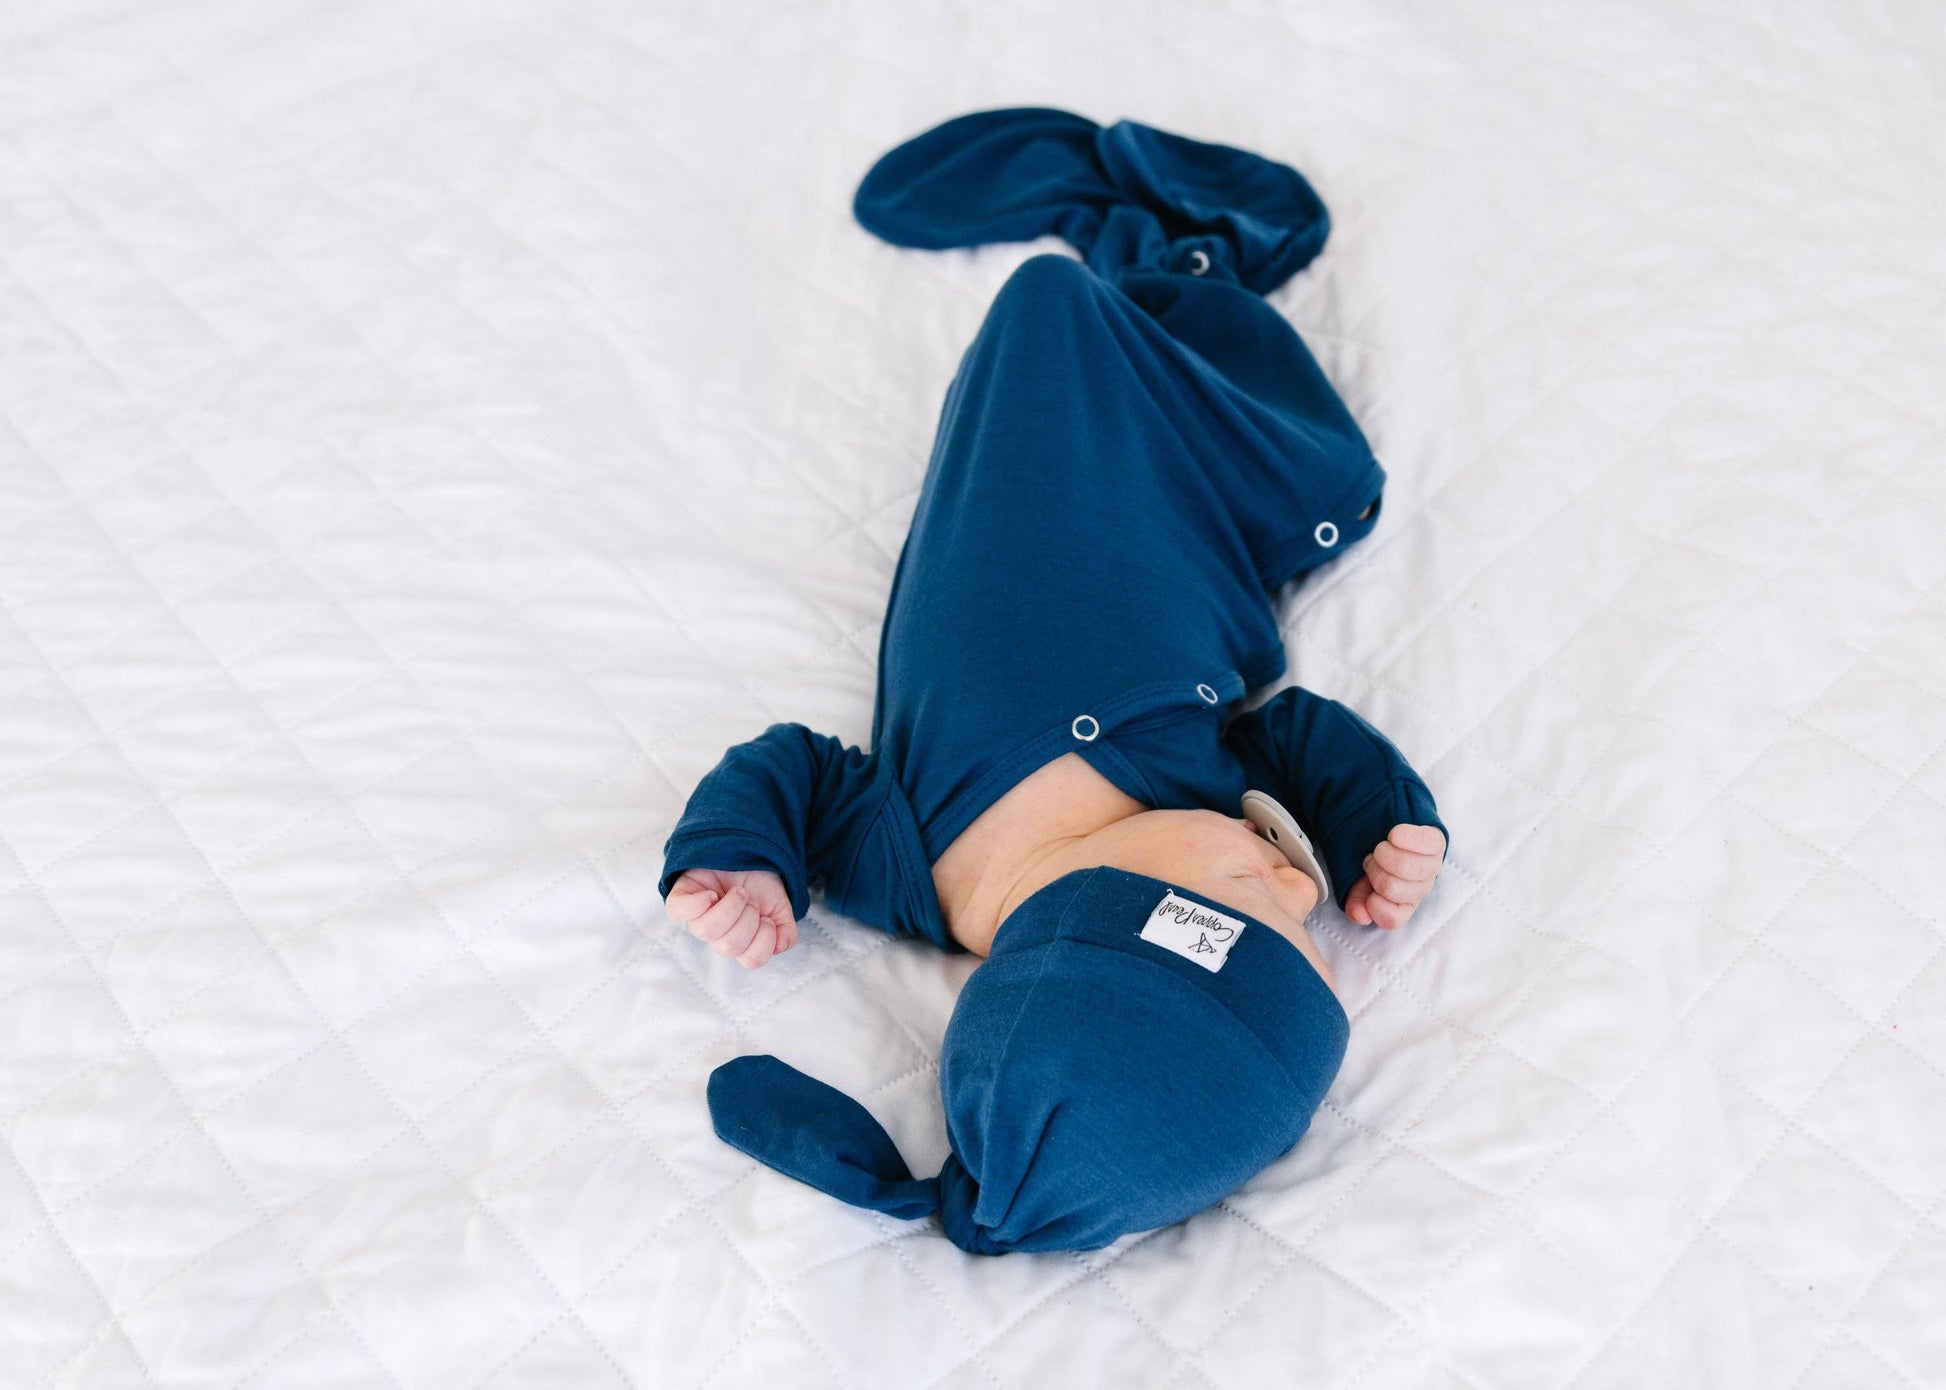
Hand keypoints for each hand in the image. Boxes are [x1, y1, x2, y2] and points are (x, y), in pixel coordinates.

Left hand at [665, 867, 798, 967]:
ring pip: (705, 931)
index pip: (751, 960)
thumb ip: (786, 932)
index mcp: (741, 941)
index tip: (767, 917)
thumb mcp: (781, 908)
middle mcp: (718, 935)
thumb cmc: (760, 886)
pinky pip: (677, 910)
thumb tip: (778, 946)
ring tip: (739, 892)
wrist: (748, 854)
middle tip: (752, 901)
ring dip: (729, 908)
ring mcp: (697, 917)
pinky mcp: (681, 898)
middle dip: (748, 919)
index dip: (764, 940)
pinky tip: (712, 894)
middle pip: (728, 947)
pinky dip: (696, 903)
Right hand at [1344, 824, 1445, 930]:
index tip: (1369, 889)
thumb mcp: (1360, 884)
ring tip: (1381, 847)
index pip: (1393, 918)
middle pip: (1393, 888)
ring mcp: (1432, 865)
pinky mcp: (1437, 842)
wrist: (1391, 834)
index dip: (1375, 905)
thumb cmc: (1377, 863)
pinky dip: (1403, 836)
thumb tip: (1360, 916)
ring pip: (1406, 866)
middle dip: (1373, 871)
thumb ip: (1357, 903)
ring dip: (1384, 852)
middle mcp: (1421, 888)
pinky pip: (1424, 841)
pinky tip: (1394, 836)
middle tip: (1372, 861)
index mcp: (1403, 904)